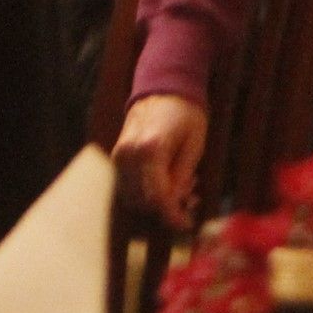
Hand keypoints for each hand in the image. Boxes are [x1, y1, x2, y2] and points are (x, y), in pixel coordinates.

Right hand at [115, 93, 209, 227]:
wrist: (163, 89)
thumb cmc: (185, 113)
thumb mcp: (194, 144)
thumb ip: (182, 176)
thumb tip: (175, 204)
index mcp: (150, 149)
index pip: (158, 196)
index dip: (172, 215)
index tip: (186, 224)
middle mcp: (129, 155)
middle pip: (144, 200)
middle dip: (168, 207)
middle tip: (191, 197)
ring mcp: (119, 156)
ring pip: (134, 197)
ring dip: (157, 201)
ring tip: (183, 186)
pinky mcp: (117, 158)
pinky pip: (128, 186)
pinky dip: (146, 192)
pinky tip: (167, 182)